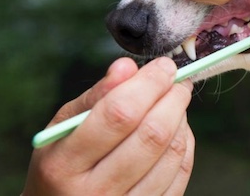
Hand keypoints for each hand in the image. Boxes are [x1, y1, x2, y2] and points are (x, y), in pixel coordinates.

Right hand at [22, 57, 194, 195]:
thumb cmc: (64, 162)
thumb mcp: (65, 128)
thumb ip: (96, 95)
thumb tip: (128, 66)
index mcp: (64, 165)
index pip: (119, 115)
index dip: (149, 84)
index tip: (164, 66)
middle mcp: (95, 193)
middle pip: (152, 134)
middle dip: (173, 98)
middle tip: (178, 81)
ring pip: (172, 152)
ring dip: (181, 118)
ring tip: (174, 102)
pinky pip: (181, 172)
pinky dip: (185, 142)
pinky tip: (177, 128)